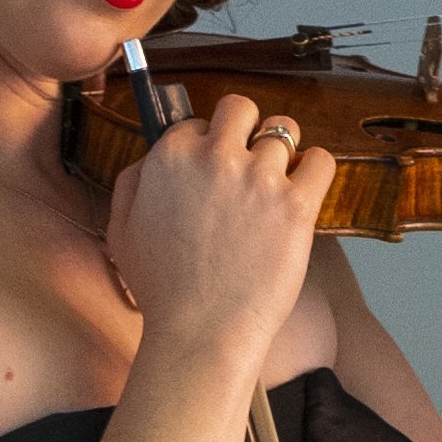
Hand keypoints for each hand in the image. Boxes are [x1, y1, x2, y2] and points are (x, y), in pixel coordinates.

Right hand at [104, 92, 335, 355]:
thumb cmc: (161, 290)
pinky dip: (315, 168)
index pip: (196, 124)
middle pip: (241, 108)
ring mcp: (259, 179)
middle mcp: (215, 158)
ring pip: (284, 130)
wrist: (201, 333)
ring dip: (282, 152)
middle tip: (248, 162)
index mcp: (170, 158)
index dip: (205, 147)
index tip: (211, 173)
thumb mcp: (121, 229)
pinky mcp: (296, 204)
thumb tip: (152, 158)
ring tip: (277, 182)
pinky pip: (320, 160)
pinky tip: (305, 189)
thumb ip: (133, 182)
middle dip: (245, 129)